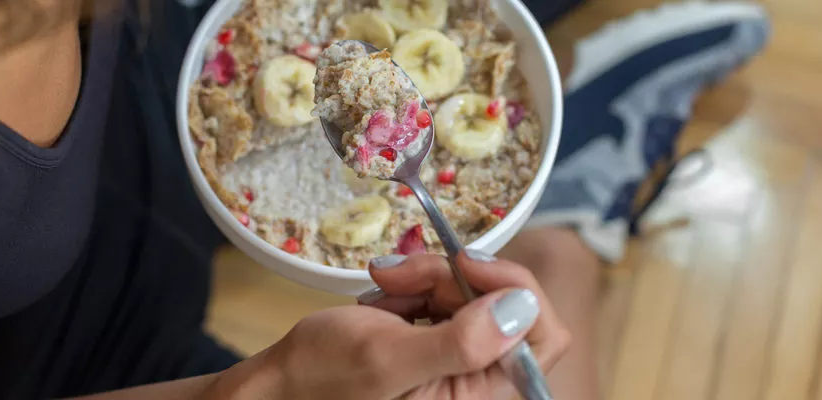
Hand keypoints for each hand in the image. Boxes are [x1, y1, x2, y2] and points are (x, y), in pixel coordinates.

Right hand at [262, 251, 570, 399]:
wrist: (277, 388)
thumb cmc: (319, 383)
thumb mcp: (388, 359)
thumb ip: (462, 340)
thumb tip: (522, 305)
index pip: (544, 335)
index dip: (514, 288)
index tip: (467, 262)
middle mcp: (482, 386)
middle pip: (505, 304)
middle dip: (452, 279)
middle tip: (396, 273)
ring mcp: (463, 365)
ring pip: (476, 294)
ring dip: (427, 280)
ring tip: (381, 290)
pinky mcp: (443, 347)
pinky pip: (451, 299)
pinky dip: (416, 288)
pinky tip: (382, 302)